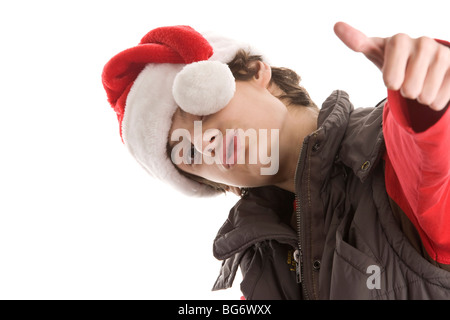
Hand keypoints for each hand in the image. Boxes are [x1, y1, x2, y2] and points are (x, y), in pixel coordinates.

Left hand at [334, 22, 449, 110]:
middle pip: (408, 88)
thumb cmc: (394, 59)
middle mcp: (422, 43)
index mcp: (398, 40)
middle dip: (404, 92)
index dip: (392, 71)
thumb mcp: (374, 51)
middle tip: (405, 82)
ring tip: (418, 84)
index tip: (391, 82)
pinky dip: (434, 101)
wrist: (424, 65)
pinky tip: (432, 88)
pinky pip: (441, 98)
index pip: (394, 54)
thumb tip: (336, 25)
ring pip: (425, 95)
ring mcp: (442, 55)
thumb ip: (357, 41)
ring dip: (419, 97)